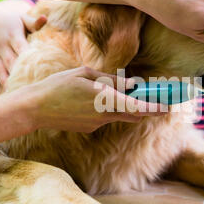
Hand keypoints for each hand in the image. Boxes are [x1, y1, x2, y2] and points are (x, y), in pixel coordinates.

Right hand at [0, 0, 46, 93]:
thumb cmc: (14, 22)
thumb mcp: (23, 19)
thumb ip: (34, 22)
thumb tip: (45, 18)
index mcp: (13, 35)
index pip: (20, 47)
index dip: (26, 57)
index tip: (36, 69)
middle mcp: (2, 46)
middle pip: (10, 62)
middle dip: (18, 74)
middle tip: (29, 88)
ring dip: (5, 82)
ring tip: (13, 95)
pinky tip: (0, 96)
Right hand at [19, 67, 166, 132]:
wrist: (35, 108)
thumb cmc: (59, 85)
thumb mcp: (85, 75)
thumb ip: (111, 80)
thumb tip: (132, 84)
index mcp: (104, 100)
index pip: (137, 108)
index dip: (155, 108)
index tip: (168, 107)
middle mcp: (104, 115)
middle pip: (133, 114)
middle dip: (144, 107)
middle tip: (148, 95)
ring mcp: (97, 124)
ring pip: (119, 115)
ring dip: (124, 106)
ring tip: (115, 93)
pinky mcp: (89, 128)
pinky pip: (105, 117)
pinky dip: (106, 109)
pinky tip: (89, 100)